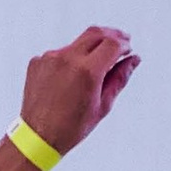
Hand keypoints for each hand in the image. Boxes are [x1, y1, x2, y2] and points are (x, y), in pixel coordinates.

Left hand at [15, 25, 138, 161]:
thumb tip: (133, 60)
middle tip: (120, 41)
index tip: (128, 48)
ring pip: (77, 43)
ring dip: (90, 48)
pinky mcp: (37, 61)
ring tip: (95, 65)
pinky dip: (70, 58)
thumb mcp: (103, 105)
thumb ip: (119, 78)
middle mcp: (67, 59)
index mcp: (87, 71)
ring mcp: (50, 58)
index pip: (112, 43)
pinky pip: (60, 53)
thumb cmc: (71, 127)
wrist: (37, 137)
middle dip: (111, 35)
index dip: (124, 44)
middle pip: (95, 33)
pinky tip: (71, 76)